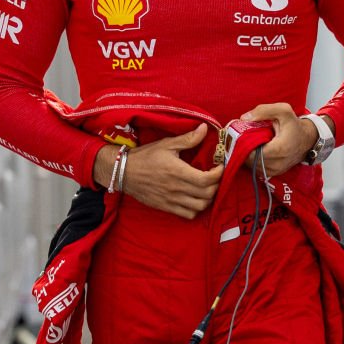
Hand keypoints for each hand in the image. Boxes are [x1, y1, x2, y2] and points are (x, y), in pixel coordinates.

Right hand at [102, 123, 223, 218]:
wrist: (123, 172)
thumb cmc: (145, 156)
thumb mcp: (167, 144)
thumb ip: (188, 139)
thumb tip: (205, 128)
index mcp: (178, 172)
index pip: (207, 179)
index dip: (219, 174)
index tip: (220, 166)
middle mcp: (177, 188)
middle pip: (207, 195)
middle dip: (216, 185)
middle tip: (215, 177)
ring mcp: (171, 200)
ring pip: (200, 207)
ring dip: (208, 198)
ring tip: (207, 188)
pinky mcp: (166, 207)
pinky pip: (188, 215)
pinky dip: (196, 209)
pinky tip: (195, 199)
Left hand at [236, 103, 320, 178]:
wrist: (308, 139)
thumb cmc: (294, 125)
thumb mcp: (283, 110)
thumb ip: (263, 111)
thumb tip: (244, 118)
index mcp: (279, 149)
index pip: (252, 153)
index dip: (243, 145)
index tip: (241, 136)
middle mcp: (277, 164)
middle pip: (250, 160)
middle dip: (243, 150)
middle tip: (242, 139)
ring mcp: (275, 171)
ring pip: (252, 166)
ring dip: (247, 156)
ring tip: (249, 144)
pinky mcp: (274, 173)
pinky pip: (257, 169)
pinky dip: (253, 161)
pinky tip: (255, 150)